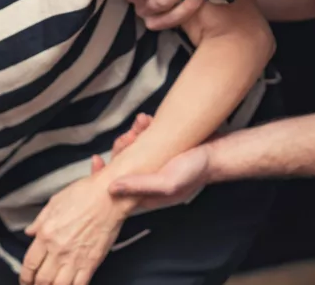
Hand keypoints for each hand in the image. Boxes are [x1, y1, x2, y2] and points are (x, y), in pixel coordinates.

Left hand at [21, 175, 134, 284]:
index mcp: (46, 233)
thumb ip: (40, 220)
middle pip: (42, 279)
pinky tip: (71, 284)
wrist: (110, 195)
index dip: (25, 276)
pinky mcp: (92, 262)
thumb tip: (30, 231)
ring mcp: (75, 258)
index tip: (26, 280)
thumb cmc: (85, 194)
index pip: (29, 264)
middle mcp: (58, 249)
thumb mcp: (55, 202)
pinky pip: (79, 284)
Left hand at [90, 115, 211, 210]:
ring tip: (140, 123)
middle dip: (122, 148)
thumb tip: (110, 188)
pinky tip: (147, 120)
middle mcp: (148, 181)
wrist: (218, 152)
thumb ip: (139, 186)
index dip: (102, 176)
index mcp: (146, 195)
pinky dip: (144, 128)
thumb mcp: (166, 182)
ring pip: (132, 149)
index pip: (117, 190)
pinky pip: (145, 139)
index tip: (96, 160)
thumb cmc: (196, 170)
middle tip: (128, 136)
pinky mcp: (160, 150)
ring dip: (133, 134)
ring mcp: (153, 165)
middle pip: (122, 166)